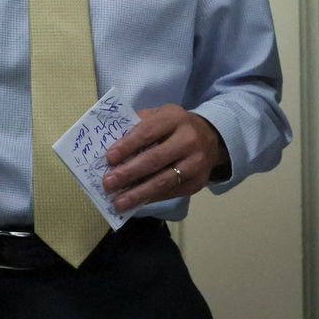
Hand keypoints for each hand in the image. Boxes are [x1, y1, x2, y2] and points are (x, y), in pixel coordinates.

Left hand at [99, 104, 225, 212]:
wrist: (210, 138)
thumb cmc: (175, 126)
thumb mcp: (159, 116)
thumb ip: (138, 125)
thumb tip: (110, 147)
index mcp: (174, 118)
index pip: (147, 132)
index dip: (127, 146)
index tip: (109, 158)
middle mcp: (188, 140)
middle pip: (155, 159)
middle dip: (128, 173)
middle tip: (108, 184)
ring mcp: (196, 163)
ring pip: (163, 181)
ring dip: (138, 194)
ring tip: (118, 202)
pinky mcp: (198, 182)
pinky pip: (170, 192)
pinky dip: (150, 198)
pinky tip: (135, 202)